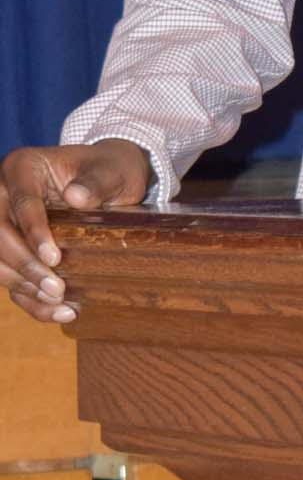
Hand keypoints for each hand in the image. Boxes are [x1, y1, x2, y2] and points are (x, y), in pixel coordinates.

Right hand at [0, 141, 152, 322]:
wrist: (108, 180)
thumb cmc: (110, 169)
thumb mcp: (114, 170)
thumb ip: (98, 182)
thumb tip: (76, 197)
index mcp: (23, 167)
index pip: (22, 202)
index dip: (34, 231)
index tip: (54, 258)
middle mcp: (4, 194)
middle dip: (25, 265)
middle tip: (57, 290)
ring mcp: (3, 222)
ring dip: (23, 286)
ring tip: (59, 304)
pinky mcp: (12, 249)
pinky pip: (10, 276)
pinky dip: (29, 298)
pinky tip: (56, 312)